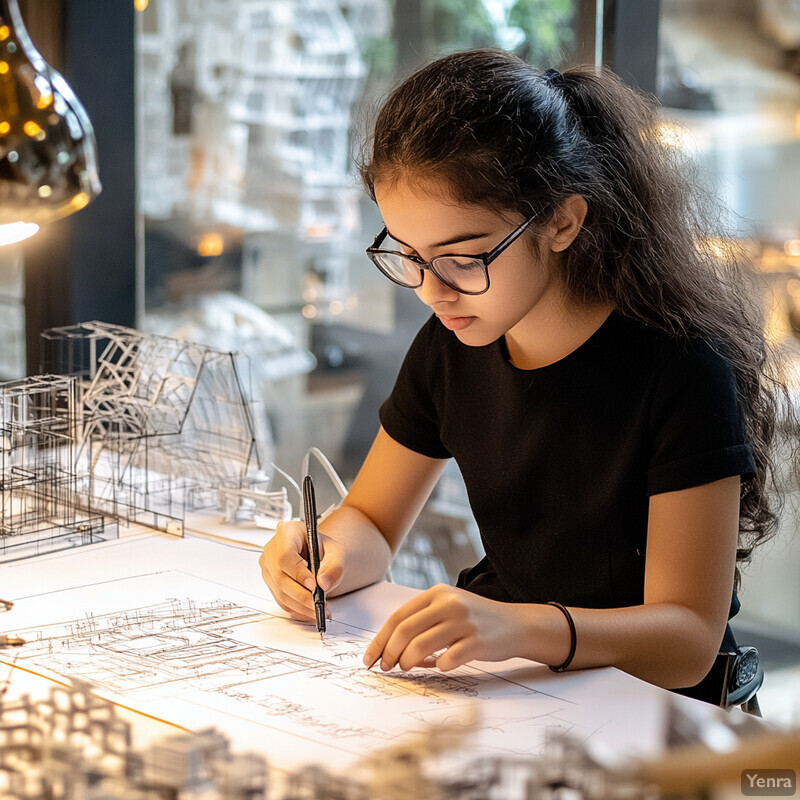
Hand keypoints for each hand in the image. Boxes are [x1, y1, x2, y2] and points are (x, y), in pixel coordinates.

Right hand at [259, 520, 343, 620]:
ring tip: (320, 610)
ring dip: (301, 606)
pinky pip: (281, 601)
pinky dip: (298, 610)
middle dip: (302, 595)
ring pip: (280, 592)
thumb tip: (324, 583)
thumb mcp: (336, 552)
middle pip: (281, 577)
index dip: (298, 573)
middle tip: (319, 604)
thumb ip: (334, 566)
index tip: (314, 586)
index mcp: (286, 532)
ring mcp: (268, 567)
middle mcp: (272, 549)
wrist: (320, 556)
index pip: (285, 555)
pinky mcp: (271, 583)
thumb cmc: (324, 550)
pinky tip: (311, 611)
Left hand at [362, 583, 521, 671]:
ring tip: (407, 668)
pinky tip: (440, 666)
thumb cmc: (475, 620)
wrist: (516, 624)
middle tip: (386, 667)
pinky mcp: (477, 642)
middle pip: (406, 630)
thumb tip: (388, 646)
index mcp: (437, 593)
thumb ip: (422, 619)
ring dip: (408, 661)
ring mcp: (464, 622)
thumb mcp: (448, 607)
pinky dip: (438, 667)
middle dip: (389, 652)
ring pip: (421, 645)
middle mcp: (449, 603)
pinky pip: (448, 659)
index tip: (370, 658)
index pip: (399, 616)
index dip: (381, 639)